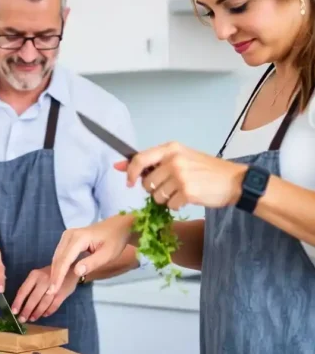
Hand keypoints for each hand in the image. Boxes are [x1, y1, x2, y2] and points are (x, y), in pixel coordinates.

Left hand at [11, 265, 78, 322]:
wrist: (70, 269)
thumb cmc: (50, 273)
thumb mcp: (38, 275)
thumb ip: (30, 286)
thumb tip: (20, 303)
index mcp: (35, 275)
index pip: (24, 290)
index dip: (18, 302)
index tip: (14, 312)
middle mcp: (44, 280)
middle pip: (33, 298)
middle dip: (27, 310)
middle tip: (22, 319)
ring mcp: (54, 287)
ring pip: (44, 303)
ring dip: (37, 312)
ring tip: (32, 319)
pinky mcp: (63, 293)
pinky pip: (54, 305)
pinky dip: (49, 311)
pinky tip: (44, 315)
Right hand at [49, 214, 133, 293]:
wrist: (118, 227)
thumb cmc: (115, 241)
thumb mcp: (107, 254)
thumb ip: (92, 263)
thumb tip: (76, 272)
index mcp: (79, 238)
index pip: (65, 260)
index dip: (59, 276)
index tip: (53, 291)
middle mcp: (69, 235)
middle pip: (58, 258)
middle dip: (54, 276)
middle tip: (50, 292)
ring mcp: (67, 235)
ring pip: (57, 256)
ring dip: (55, 271)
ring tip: (52, 287)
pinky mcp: (68, 238)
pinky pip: (60, 254)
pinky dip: (58, 265)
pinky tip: (58, 276)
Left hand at [116, 142, 245, 209]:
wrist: (234, 181)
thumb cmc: (207, 170)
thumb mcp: (182, 157)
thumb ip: (154, 161)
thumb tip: (120, 166)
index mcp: (171, 148)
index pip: (139, 159)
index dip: (130, 172)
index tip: (129, 182)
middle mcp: (174, 160)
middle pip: (146, 182)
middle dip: (154, 189)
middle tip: (171, 186)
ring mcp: (180, 176)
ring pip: (156, 196)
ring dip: (166, 198)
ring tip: (182, 191)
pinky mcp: (187, 192)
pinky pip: (169, 205)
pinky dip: (176, 205)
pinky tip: (189, 197)